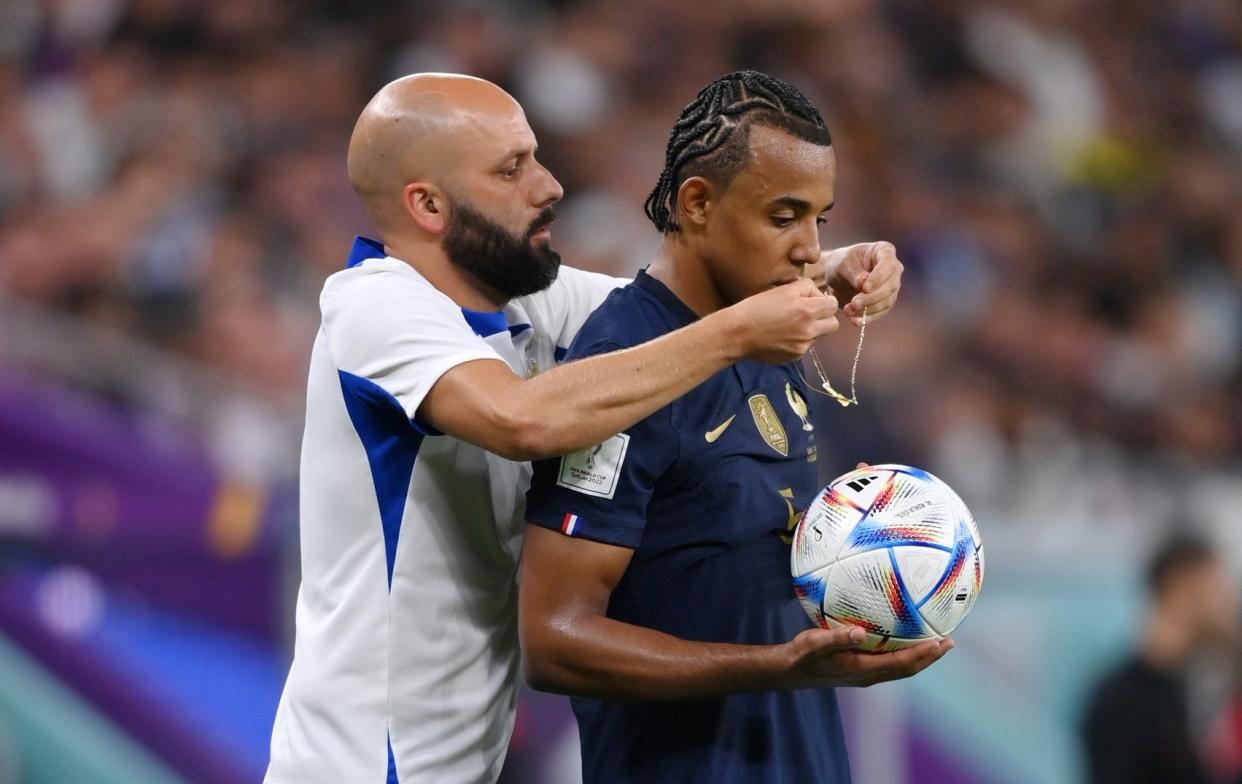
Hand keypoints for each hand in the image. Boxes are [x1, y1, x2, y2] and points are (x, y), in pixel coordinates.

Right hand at [724, 278, 838, 363]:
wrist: (737, 333)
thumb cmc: (756, 308)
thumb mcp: (782, 290)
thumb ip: (805, 288)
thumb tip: (817, 295)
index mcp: (807, 310)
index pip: (833, 305)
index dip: (824, 300)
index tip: (813, 300)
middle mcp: (808, 330)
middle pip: (833, 324)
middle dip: (824, 317)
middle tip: (809, 313)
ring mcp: (802, 346)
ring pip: (819, 335)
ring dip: (810, 329)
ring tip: (790, 324)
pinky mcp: (794, 356)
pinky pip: (805, 346)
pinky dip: (797, 340)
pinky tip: (781, 335)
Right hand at [784, 626, 952, 688]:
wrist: (792, 671)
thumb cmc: (803, 655)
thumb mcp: (816, 643)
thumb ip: (838, 637)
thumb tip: (861, 631)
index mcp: (863, 670)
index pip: (902, 664)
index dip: (923, 654)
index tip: (940, 642)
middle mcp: (869, 676)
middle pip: (908, 669)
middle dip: (930, 657)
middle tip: (949, 641)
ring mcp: (867, 675)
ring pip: (902, 669)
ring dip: (921, 658)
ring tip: (937, 644)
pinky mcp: (862, 671)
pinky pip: (892, 665)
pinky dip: (906, 656)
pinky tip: (906, 641)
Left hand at [820, 241, 904, 325]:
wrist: (838, 276)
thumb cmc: (841, 263)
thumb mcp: (842, 264)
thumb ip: (853, 272)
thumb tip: (863, 282)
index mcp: (884, 251)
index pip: (888, 265)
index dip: (878, 278)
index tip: (864, 288)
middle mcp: (893, 269)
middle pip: (890, 286)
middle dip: (871, 297)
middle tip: (854, 303)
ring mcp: (891, 286)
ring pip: (886, 301)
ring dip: (868, 309)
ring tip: (848, 311)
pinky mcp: (885, 301)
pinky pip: (880, 312)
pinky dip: (868, 318)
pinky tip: (855, 321)